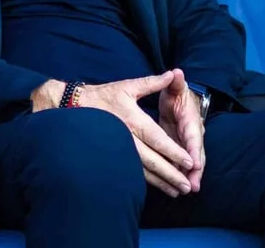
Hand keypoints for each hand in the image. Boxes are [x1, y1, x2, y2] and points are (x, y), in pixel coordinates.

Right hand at [70, 73, 196, 197]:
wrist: (75, 106)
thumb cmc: (103, 96)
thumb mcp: (127, 86)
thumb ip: (152, 83)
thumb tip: (173, 74)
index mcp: (134, 120)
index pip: (157, 139)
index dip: (174, 152)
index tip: (189, 162)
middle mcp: (128, 138)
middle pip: (152, 160)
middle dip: (171, 174)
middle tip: (187, 186)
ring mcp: (120, 149)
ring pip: (143, 170)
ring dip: (161, 181)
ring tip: (177, 191)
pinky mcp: (115, 155)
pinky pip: (133, 171)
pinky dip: (147, 180)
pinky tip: (158, 186)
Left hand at [158, 69, 205, 191]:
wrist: (179, 99)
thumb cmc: (176, 93)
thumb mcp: (175, 88)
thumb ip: (175, 83)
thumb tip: (176, 73)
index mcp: (191, 120)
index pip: (194, 137)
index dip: (194, 150)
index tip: (194, 162)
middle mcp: (193, 134)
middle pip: (196, 154)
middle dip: (196, 171)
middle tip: (193, 186)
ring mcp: (187, 143)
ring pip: (190, 162)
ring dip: (189, 176)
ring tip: (185, 191)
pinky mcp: (179, 148)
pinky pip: (181, 163)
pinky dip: (179, 174)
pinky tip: (174, 187)